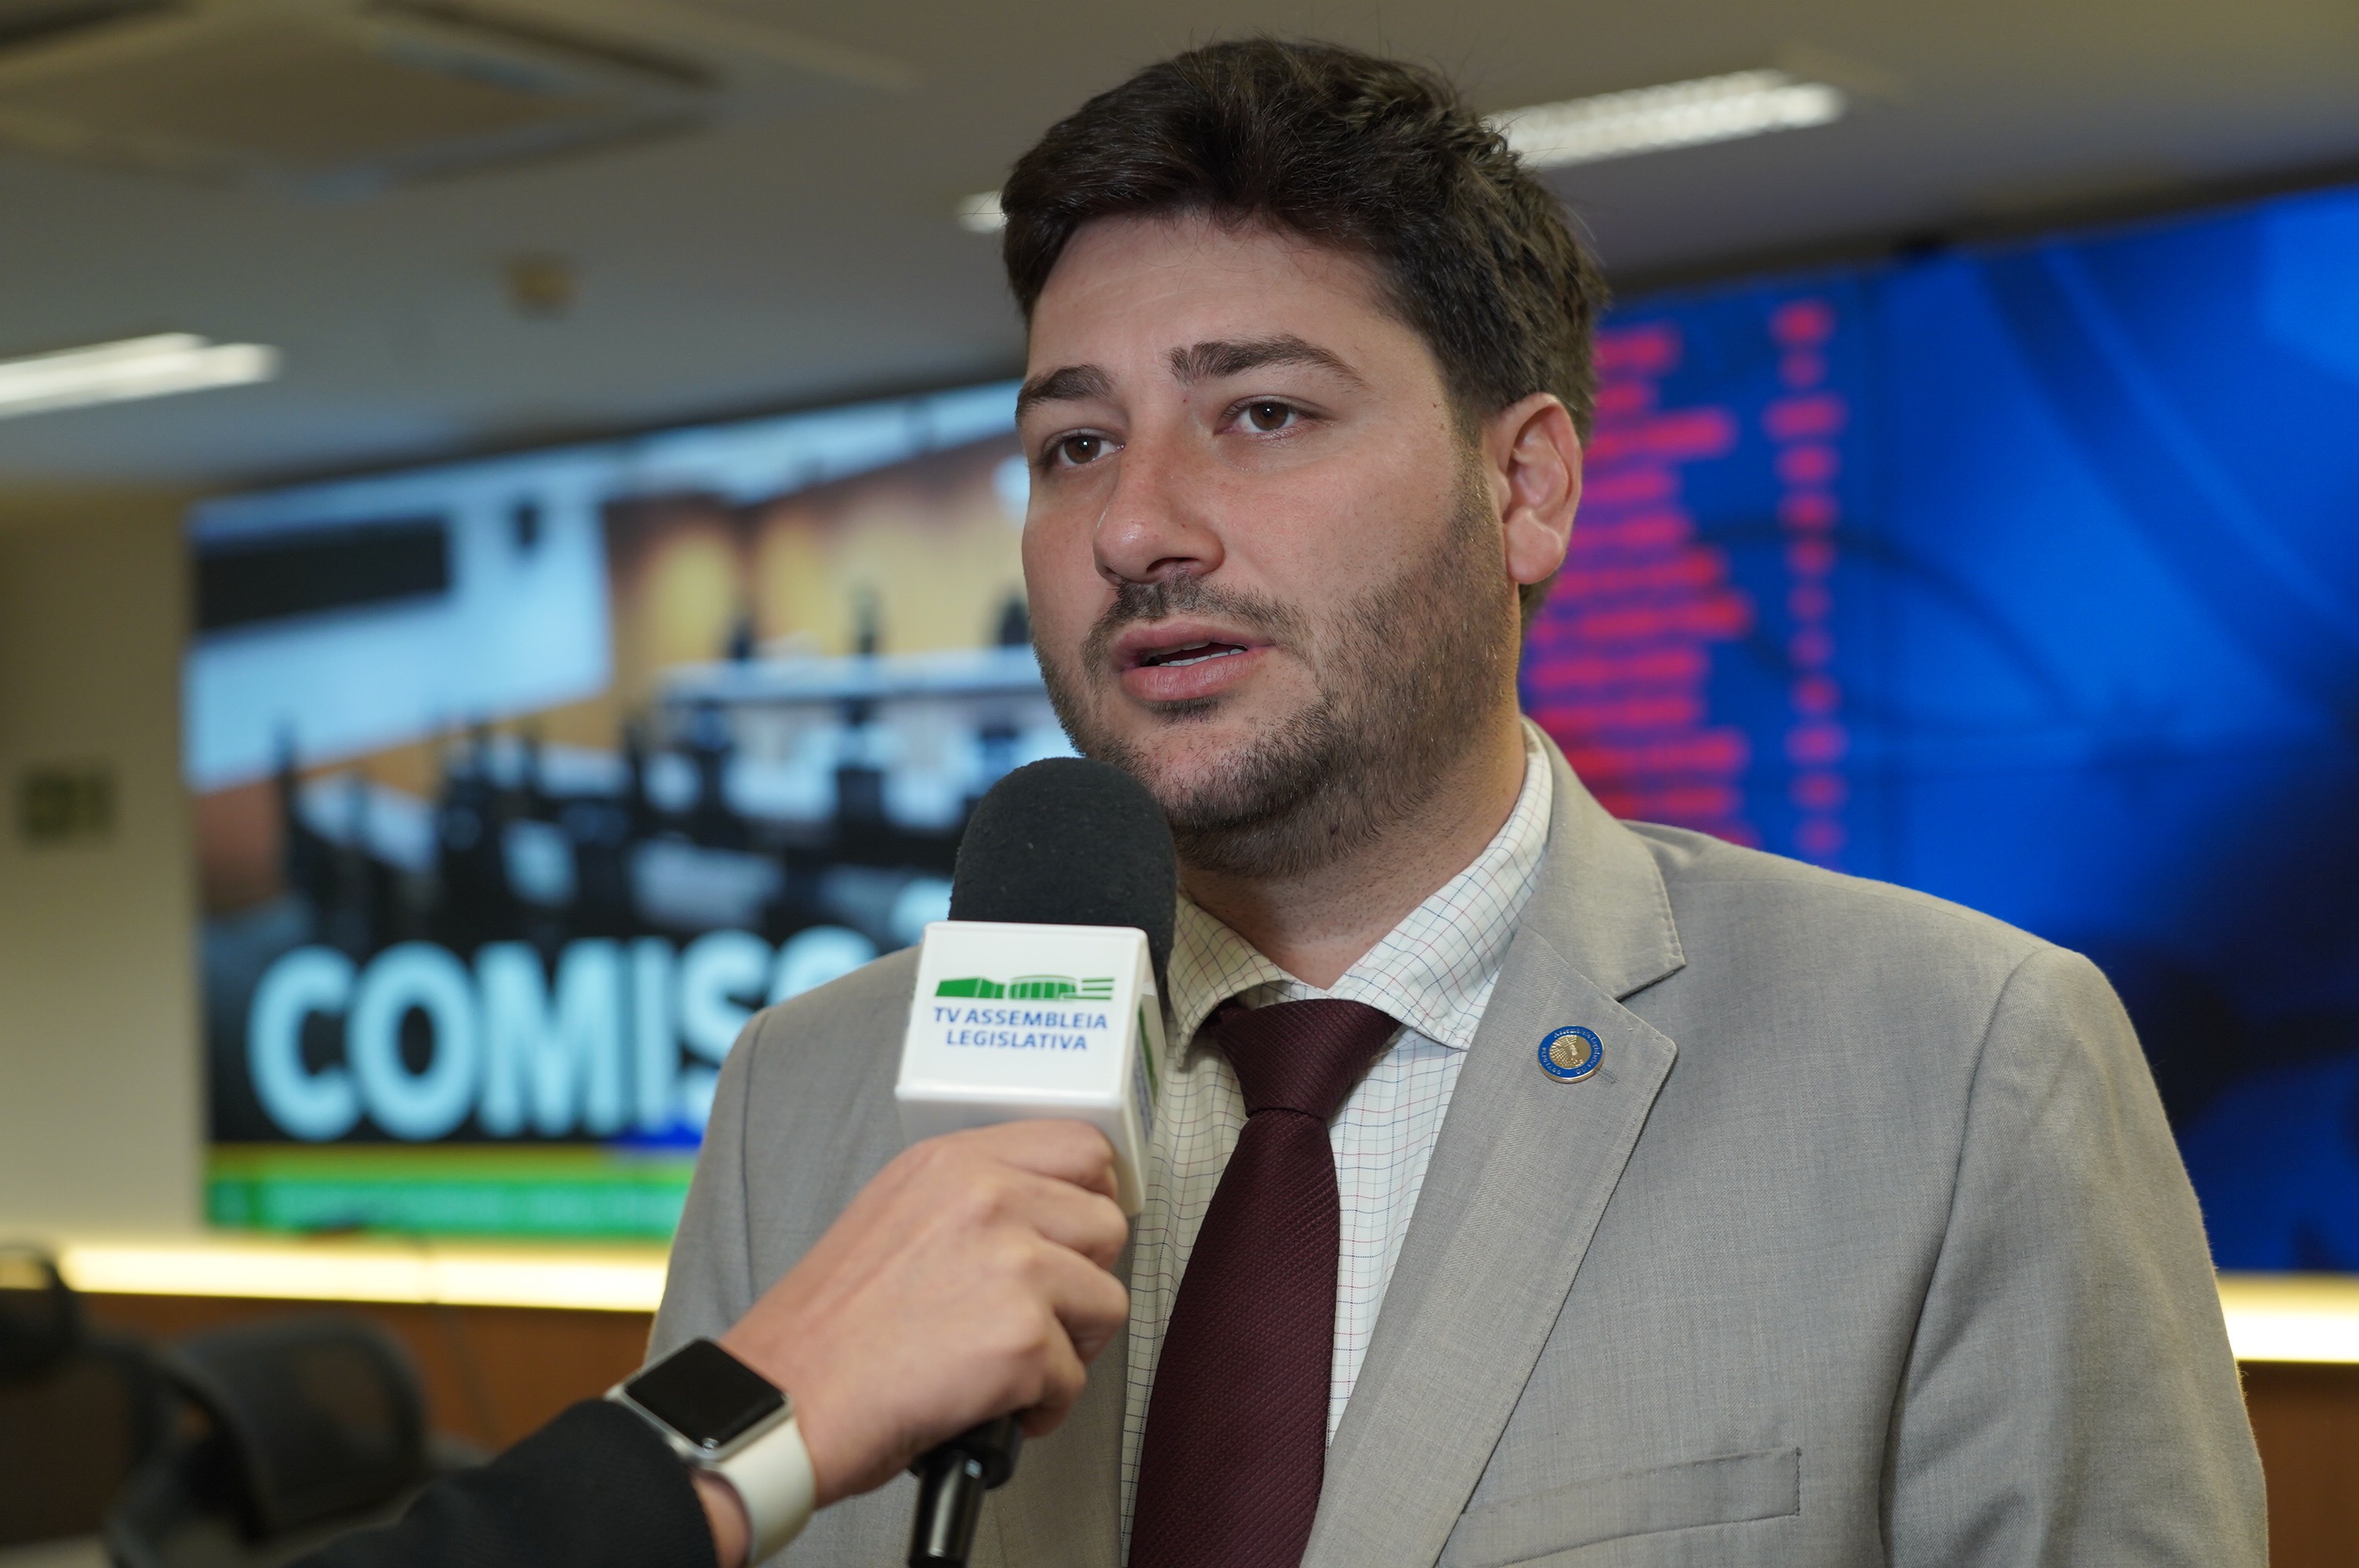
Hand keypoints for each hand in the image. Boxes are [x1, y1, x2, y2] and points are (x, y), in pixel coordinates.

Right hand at [719, 1121, 1130, 1508]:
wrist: (783, 1405)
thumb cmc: (824, 1335)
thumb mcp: (892, 1218)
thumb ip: (969, 1203)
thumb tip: (1044, 1220)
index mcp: (952, 1163)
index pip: (1079, 1146)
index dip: (1091, 1196)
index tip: (1079, 1234)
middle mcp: (987, 1197)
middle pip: (1105, 1224)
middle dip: (1084, 1279)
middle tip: (1044, 1315)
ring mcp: (1011, 1264)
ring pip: (1106, 1303)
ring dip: (1070, 1347)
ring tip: (1013, 1367)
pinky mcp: (1023, 1338)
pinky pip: (1076, 1379)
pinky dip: (1042, 1408)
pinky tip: (991, 1407)